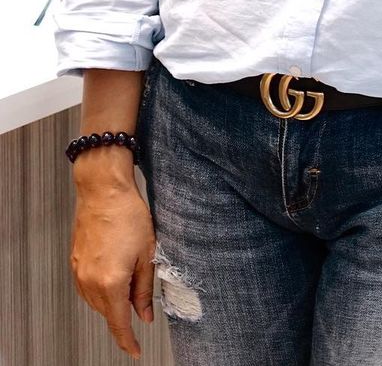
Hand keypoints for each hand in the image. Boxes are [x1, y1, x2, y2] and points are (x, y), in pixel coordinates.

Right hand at [70, 181, 156, 358]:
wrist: (103, 191)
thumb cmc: (128, 215)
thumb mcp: (147, 252)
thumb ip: (145, 288)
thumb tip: (146, 315)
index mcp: (111, 282)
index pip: (119, 322)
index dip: (128, 340)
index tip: (136, 350)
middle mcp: (91, 282)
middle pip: (108, 313)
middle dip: (124, 313)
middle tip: (141, 297)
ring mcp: (79, 274)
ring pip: (97, 302)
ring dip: (112, 301)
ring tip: (129, 275)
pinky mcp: (74, 264)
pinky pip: (87, 289)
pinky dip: (101, 290)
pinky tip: (113, 273)